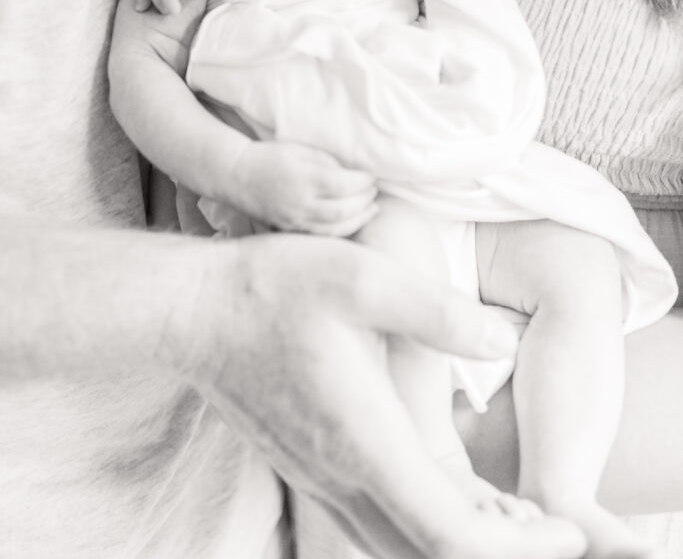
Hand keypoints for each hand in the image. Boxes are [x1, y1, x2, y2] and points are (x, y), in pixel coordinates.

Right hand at [177, 234, 585, 558]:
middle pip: (431, 557)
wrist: (195, 312)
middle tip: (552, 526)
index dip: (519, 548)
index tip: (568, 532)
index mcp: (365, 443)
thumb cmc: (273, 289)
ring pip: (402, 547)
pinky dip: (425, 526)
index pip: (453, 537)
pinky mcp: (310, 468)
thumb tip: (501, 339)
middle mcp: (342, 480)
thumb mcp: (361, 276)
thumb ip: (438, 310)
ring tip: (514, 517)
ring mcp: (320, 480)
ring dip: (462, 542)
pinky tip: (446, 494)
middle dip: (500, 552)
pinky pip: (377, 523)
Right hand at [214, 140, 378, 236]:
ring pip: (335, 228)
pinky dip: (341, 230)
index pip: (344, 185)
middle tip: (374, 191)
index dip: (363, 182)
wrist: (238, 176)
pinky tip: (352, 221)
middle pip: (343, 209)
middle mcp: (300, 203)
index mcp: (304, 179)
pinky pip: (321, 235)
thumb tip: (353, 175)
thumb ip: (328, 163)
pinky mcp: (290, 229)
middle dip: (364, 200)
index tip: (371, 176)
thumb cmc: (271, 157)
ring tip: (372, 209)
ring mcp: (294, 220)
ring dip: (359, 219)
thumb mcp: (301, 151)